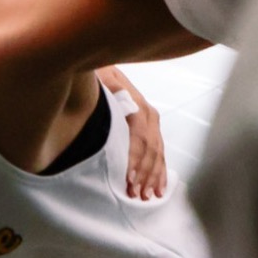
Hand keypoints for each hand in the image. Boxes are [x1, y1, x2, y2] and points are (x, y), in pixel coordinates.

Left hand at [98, 66, 166, 199]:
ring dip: (153, 177)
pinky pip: (160, 152)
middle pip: (151, 149)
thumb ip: (108, 88)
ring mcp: (152, 122)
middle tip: (136, 194)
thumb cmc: (97, 72)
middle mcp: (149, 114)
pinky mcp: (152, 128)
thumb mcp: (100, 76)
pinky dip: (160, 171)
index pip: (139, 138)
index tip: (129, 178)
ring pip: (158, 154)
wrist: (102, 61)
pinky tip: (160, 187)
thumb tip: (112, 99)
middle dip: (145, 174)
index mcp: (138, 105)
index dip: (135, 159)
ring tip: (147, 196)